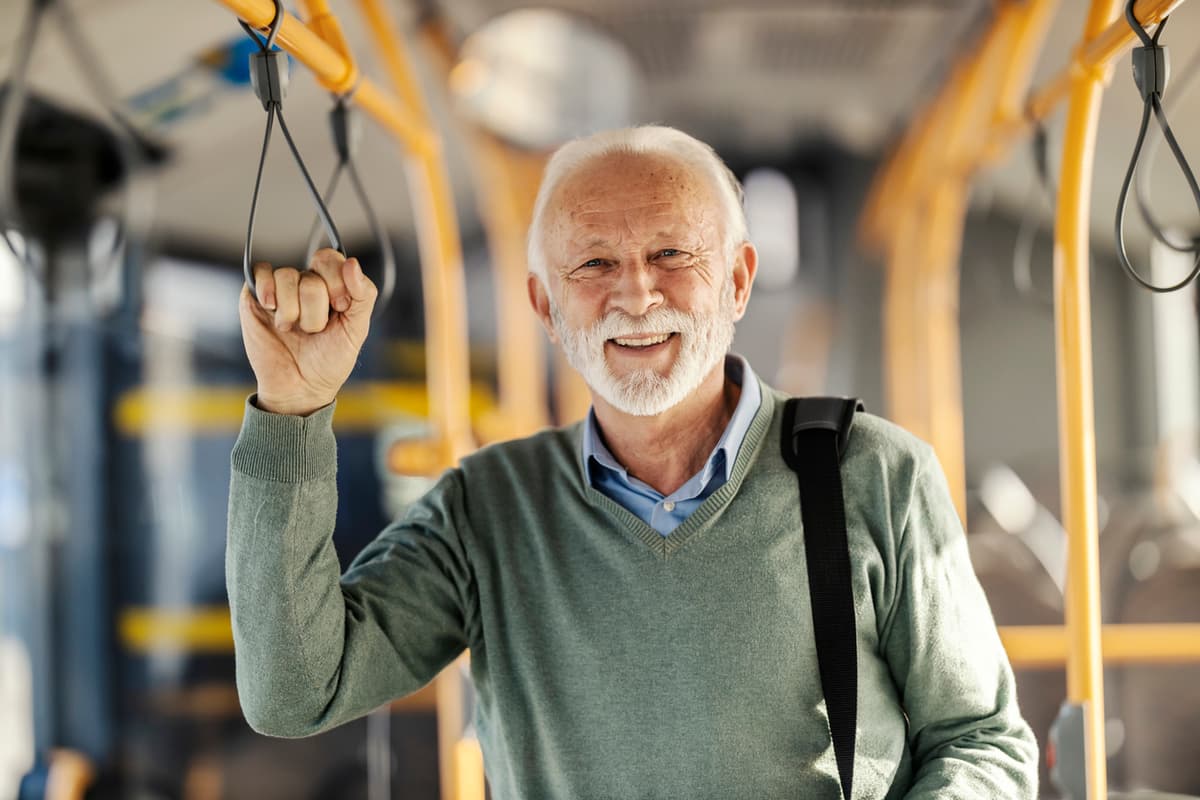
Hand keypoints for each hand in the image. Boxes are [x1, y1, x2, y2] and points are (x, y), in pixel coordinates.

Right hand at [238, 248, 376, 415]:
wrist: (299, 388)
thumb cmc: (329, 361)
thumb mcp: (357, 329)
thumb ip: (363, 294)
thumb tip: (352, 262)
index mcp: (332, 286)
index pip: (332, 259)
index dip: (337, 282)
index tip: (340, 309)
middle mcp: (305, 283)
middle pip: (312, 272)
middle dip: (316, 307)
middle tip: (315, 329)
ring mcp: (280, 289)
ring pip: (287, 275)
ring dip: (293, 311)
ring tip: (293, 330)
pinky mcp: (255, 296)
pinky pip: (261, 273)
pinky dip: (268, 291)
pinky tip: (272, 310)